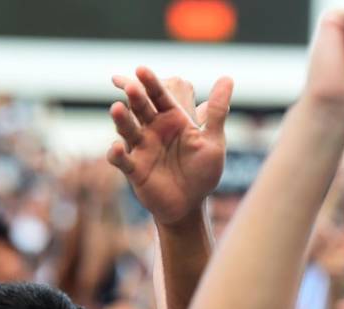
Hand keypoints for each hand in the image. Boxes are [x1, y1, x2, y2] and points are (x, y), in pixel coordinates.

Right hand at [107, 67, 232, 225]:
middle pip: (141, 108)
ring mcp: (141, 148)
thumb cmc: (202, 171)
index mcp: (172, 119)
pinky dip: (116, 154)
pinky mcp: (134, 169)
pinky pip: (121, 160)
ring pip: (128, 129)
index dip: (151, 83)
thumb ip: (217, 112)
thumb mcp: (213, 141)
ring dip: (121, 119)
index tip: (141, 69)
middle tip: (130, 86)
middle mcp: (153, 129)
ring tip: (116, 109)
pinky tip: (117, 147)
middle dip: (135, 97)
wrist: (191, 204)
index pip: (160, 96)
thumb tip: (228, 77)